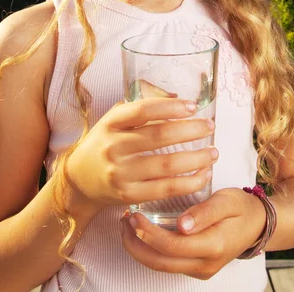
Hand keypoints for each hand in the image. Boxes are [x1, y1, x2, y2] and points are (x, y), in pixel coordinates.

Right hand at [65, 89, 216, 210]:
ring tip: (213, 152)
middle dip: (191, 130)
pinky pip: (166, 189)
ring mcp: (120, 173)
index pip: (142, 110)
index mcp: (110, 123)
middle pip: (159, 136)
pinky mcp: (129, 195)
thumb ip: (140, 109)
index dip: (170, 107)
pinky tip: (203, 175)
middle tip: (210, 126)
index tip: (192, 106)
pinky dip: (189, 182)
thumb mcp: (113, 120)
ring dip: (196, 158)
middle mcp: (114, 147)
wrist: (79, 181)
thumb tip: (177, 98)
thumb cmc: (104, 143)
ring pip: (167, 165)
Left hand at [120, 188, 266, 279]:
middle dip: (136, 244)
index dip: (149, 233)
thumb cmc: (241, 207)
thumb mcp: (226, 201)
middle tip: (123, 221)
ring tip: (126, 226)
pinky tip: (141, 232)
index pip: (172, 246)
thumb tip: (182, 225)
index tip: (134, 215)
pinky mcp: (196, 267)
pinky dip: (150, 250)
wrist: (258, 224)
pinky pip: (167, 263)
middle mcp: (205, 264)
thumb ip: (204, 213)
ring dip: (140, 249)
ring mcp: (200, 269)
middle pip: (160, 262)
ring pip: (161, 266)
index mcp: (213, 246)